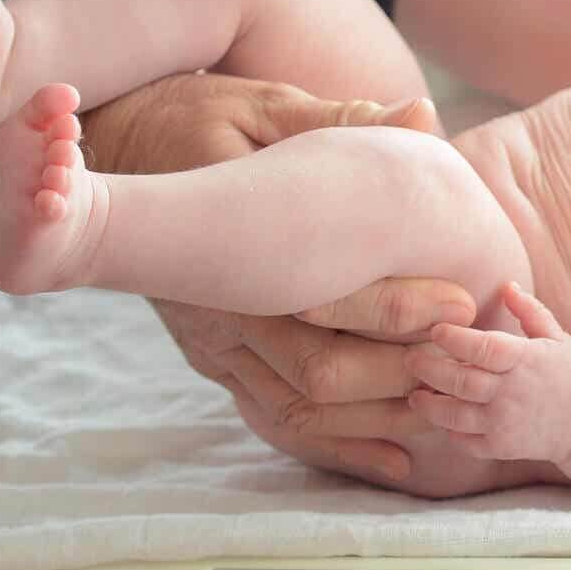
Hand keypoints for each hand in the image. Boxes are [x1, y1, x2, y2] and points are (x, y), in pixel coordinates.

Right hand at [80, 72, 468, 480]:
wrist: (105, 157)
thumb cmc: (194, 121)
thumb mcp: (262, 108)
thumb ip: (340, 119)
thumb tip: (421, 114)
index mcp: (230, 245)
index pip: (319, 299)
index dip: (395, 306)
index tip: (460, 302)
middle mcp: (217, 310)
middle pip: (315, 372)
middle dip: (398, 375)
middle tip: (466, 366)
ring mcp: (212, 345)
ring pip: (298, 410)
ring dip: (375, 421)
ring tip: (445, 415)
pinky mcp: (215, 361)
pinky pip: (275, 418)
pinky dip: (337, 444)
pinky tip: (393, 461)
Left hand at [405, 282, 570, 463]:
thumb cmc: (569, 375)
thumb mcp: (556, 337)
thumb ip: (529, 311)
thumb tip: (505, 285)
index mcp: (526, 360)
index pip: (484, 348)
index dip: (455, 338)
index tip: (435, 330)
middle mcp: (513, 392)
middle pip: (461, 380)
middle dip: (430, 369)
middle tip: (410, 360)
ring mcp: (505, 423)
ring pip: (456, 415)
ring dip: (430, 405)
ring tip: (415, 394)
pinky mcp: (501, 447)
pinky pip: (465, 441)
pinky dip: (448, 431)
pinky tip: (440, 419)